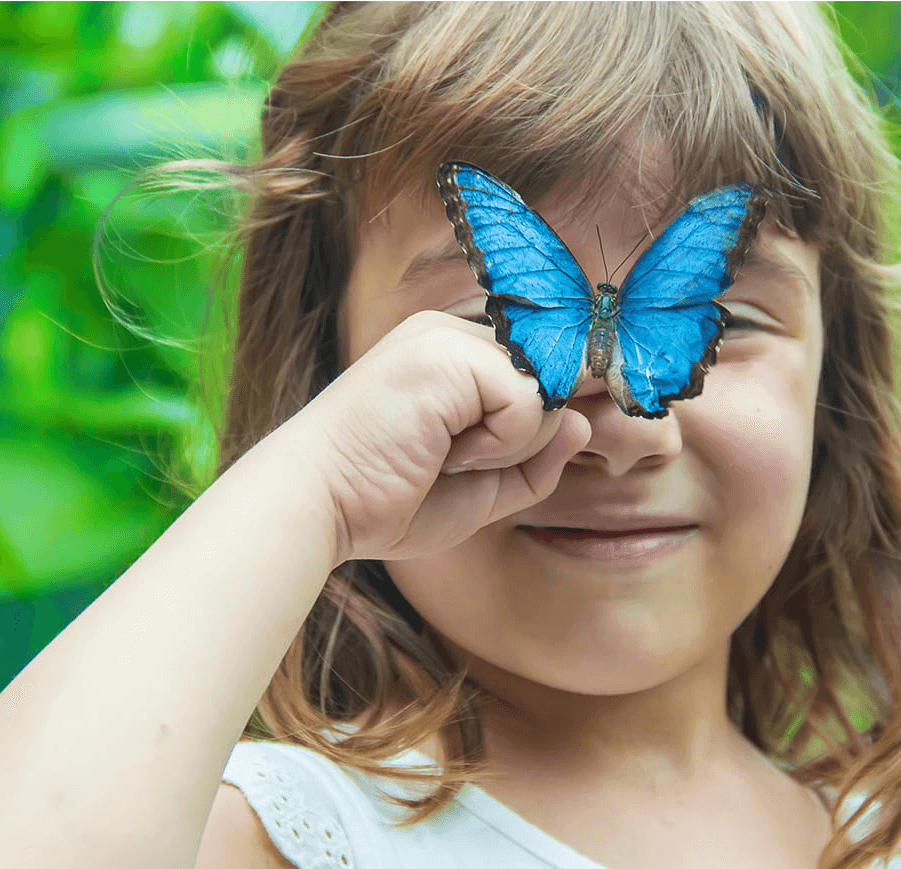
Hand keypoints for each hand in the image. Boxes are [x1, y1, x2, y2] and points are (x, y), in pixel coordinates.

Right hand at [287, 311, 590, 562]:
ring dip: (512, 443)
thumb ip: (534, 460)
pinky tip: (448, 454)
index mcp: (450, 355)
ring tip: (449, 458)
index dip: (545, 411)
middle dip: (526, 437)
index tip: (514, 450)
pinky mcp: (448, 353)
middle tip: (460, 462)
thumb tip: (582, 423)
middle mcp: (450, 332)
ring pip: (546, 387)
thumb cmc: (384, 501)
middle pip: (550, 377)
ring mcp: (447, 336)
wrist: (317, 504)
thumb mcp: (479, 490)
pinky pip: (529, 399)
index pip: (536, 368)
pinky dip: (502, 443)